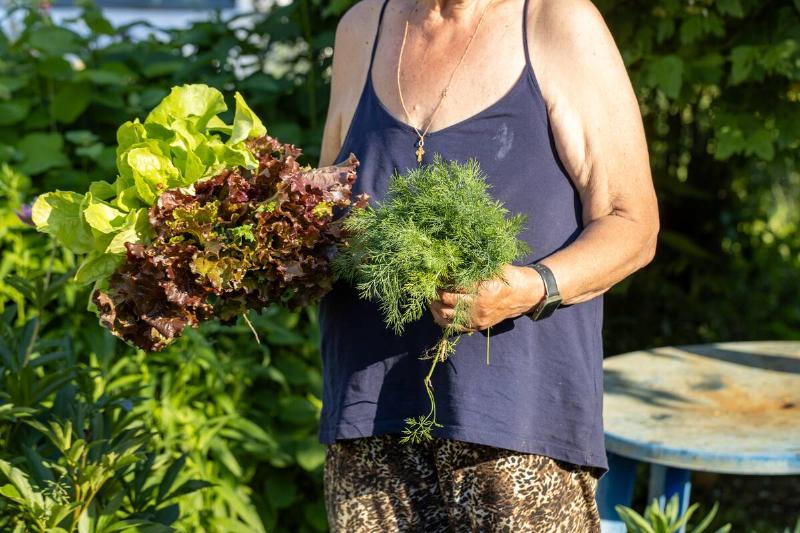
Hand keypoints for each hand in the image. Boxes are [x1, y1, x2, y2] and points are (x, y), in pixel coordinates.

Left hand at [429, 264, 545, 331]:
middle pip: (447, 301)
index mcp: (483, 289)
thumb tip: (449, 259)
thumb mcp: (492, 266)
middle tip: (429, 285)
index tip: (434, 274)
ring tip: (430, 298)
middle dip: (434, 292)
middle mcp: (479, 306)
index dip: (442, 280)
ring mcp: (477, 318)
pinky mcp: (476, 326)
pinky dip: (441, 320)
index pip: (454, 285)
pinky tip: (436, 310)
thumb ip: (473, 265)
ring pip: (446, 316)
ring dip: (434, 307)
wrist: (523, 295)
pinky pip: (453, 327)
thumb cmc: (507, 277)